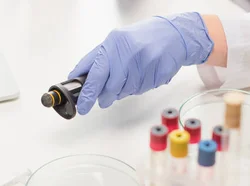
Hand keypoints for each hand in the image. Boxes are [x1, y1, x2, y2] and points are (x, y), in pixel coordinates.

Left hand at [68, 12, 213, 114]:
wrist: (172, 34)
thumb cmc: (139, 39)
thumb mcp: (114, 43)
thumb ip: (96, 60)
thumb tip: (77, 77)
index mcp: (114, 44)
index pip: (96, 73)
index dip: (88, 93)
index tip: (82, 105)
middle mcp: (130, 52)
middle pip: (112, 87)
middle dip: (106, 97)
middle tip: (104, 100)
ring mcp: (147, 62)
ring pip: (128, 90)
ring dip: (125, 90)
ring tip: (130, 77)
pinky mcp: (160, 72)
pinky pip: (143, 89)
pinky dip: (140, 87)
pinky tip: (143, 74)